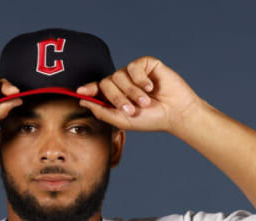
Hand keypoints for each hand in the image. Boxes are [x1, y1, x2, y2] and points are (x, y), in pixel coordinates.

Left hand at [76, 56, 203, 133]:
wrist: (175, 113)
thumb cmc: (150, 119)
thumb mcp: (123, 120)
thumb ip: (102, 111)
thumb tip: (82, 101)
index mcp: (115, 96)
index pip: (97, 88)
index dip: (88, 89)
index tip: (80, 92)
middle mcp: (122, 82)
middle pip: (106, 82)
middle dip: (117, 97)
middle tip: (131, 109)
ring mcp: (134, 73)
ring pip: (119, 75)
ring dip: (131, 91)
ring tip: (145, 102)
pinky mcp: (146, 64)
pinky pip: (134, 66)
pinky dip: (140, 79)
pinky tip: (150, 87)